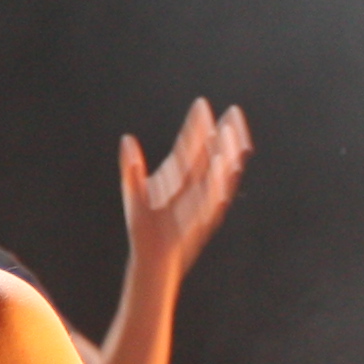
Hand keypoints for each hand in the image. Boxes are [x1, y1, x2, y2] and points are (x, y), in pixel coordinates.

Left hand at [120, 100, 251, 281]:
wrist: (151, 259)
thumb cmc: (143, 228)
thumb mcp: (134, 194)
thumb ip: (132, 168)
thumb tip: (127, 139)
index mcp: (178, 174)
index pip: (191, 144)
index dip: (197, 125)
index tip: (202, 104)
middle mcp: (195, 185)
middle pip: (214, 154)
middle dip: (225, 134)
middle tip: (235, 112)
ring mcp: (203, 201)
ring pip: (222, 174)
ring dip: (230, 157)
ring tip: (236, 137)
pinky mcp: (206, 219)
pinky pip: (217, 199)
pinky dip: (223, 185)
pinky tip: (229, 169)